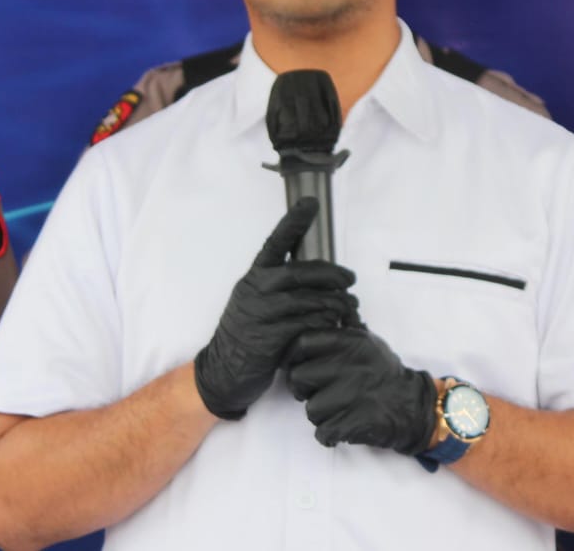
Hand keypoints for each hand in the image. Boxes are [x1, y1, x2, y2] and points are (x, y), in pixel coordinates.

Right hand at [194, 199, 358, 419]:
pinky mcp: (269, 339)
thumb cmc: (246, 333)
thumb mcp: (254, 301)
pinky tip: (335, 324)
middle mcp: (255, 291)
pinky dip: (324, 323)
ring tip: (349, 305)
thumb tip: (316, 276)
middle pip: (300, 273)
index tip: (310, 203)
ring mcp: (261, 315)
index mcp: (253, 277)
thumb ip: (278, 286)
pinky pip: (305, 325)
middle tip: (350, 279)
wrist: (223, 370)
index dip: (293, 222)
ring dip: (334, 302)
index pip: (275, 242)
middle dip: (331, 274)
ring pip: (307, 300)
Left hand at [284, 324, 435, 453]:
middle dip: (303, 390)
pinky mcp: (356, 422)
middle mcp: (350, 365)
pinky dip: (329, 435)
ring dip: (320, 415)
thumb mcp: (367, 342)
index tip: (298, 366)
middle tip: (317, 393)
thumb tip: (319, 312)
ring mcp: (353, 394)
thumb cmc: (384, 372)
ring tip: (336, 411)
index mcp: (350, 342)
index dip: (293, 356)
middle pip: (299, 377)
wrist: (414, 406)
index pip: (302, 342)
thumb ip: (342, 330)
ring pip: (311, 409)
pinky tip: (340, 428)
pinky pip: (324, 431)